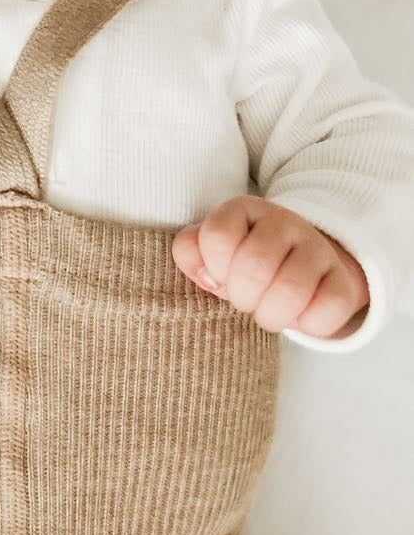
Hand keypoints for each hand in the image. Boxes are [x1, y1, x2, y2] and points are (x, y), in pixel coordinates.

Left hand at [172, 196, 369, 340]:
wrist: (303, 269)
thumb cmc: (244, 263)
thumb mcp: (210, 253)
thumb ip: (191, 253)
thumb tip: (207, 273)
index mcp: (244, 209)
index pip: (219, 236)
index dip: (215, 268)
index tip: (221, 276)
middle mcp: (284, 221)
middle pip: (254, 266)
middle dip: (243, 297)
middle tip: (247, 300)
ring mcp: (318, 249)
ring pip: (291, 290)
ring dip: (272, 315)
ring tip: (269, 312)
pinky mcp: (344, 280)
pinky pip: (326, 310)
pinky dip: (307, 324)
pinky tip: (301, 314)